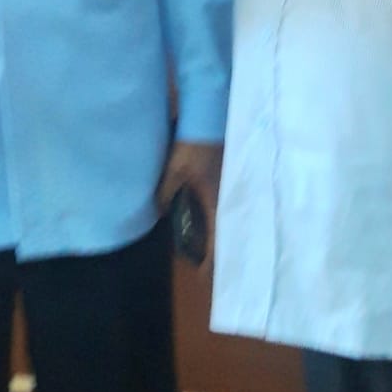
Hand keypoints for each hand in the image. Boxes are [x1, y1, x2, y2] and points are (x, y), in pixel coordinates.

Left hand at [157, 140, 222, 273]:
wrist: (209, 115)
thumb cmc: (193, 146)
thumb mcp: (174, 171)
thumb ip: (166, 193)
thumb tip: (159, 214)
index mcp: (217, 199)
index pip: (218, 238)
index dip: (211, 260)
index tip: (203, 276)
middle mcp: (229, 196)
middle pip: (227, 231)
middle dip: (219, 250)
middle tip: (208, 266)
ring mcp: (232, 185)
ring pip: (228, 217)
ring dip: (221, 232)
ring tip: (211, 246)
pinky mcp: (230, 175)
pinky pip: (226, 203)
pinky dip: (220, 215)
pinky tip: (211, 216)